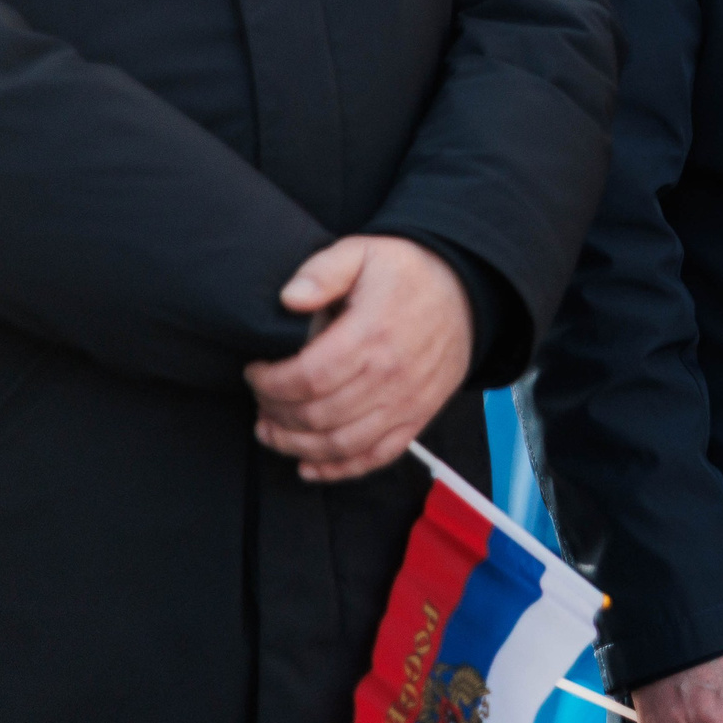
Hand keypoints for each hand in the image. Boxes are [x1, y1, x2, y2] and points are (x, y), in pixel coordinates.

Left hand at [245, 236, 472, 481]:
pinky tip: (309, 466)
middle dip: (275, 414)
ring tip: (270, 432)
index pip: (307, 377)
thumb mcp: (363, 253)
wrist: (467, 290)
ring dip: (296, 446)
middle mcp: (392, 375)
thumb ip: (322, 271)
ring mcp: (407, 401)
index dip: (270, 383)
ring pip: (341, 443)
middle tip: (260, 400)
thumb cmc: (407, 272)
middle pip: (317, 415)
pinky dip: (340, 469)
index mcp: (373, 333)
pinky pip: (377, 456)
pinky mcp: (418, 416)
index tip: (255, 372)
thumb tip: (290, 299)